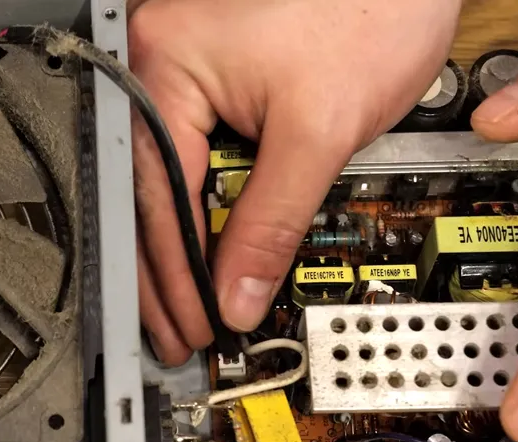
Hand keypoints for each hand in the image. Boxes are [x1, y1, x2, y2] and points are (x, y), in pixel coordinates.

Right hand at [129, 0, 461, 365]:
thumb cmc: (370, 10)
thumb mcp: (319, 132)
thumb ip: (273, 222)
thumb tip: (236, 292)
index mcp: (166, 64)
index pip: (158, 195)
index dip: (175, 274)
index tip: (192, 323)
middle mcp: (156, 66)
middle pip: (147, 195)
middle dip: (165, 274)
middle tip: (178, 332)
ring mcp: (177, 75)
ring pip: (164, 185)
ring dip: (181, 250)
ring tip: (189, 308)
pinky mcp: (205, 87)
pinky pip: (189, 164)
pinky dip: (202, 214)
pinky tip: (204, 255)